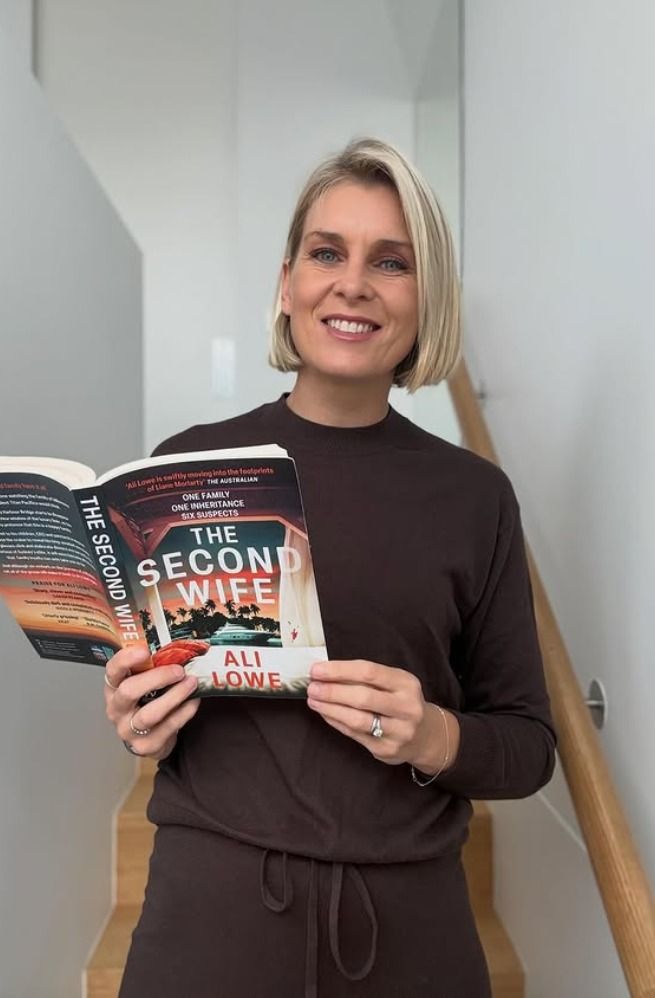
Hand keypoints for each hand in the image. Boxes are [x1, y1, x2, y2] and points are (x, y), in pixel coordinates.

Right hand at [104, 645, 199, 760]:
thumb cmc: (146, 701)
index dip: (126, 659)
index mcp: (113, 687)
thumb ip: (151, 667)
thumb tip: (176, 648)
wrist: (148, 737)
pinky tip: (193, 701)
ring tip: (191, 683)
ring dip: (174, 696)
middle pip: (129, 691)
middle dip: (157, 678)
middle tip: (178, 670)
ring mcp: (128, 730)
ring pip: (149, 714)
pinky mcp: (146, 745)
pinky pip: (167, 728)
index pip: (112, 670)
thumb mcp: (142, 682)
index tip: (145, 650)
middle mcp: (116, 709)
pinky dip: (184, 712)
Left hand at [307, 659, 452, 769]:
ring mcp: (399, 731)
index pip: (369, 672)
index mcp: (407, 683)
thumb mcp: (393, 683)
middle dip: (332, 691)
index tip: (317, 670)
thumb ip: (365, 678)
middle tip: (312, 687)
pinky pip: (355, 734)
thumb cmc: (401, 702)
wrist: (426, 736)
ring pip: (358, 719)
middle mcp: (407, 707)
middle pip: (363, 697)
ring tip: (314, 701)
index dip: (340, 670)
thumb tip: (326, 673)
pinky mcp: (387, 750)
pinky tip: (326, 714)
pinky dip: (337, 722)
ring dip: (330, 709)